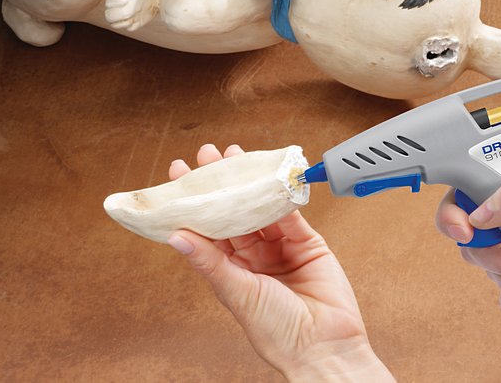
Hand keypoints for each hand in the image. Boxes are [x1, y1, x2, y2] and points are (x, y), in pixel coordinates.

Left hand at [167, 144, 393, 381]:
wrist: (324, 345)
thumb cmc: (277, 331)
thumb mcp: (237, 293)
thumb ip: (210, 262)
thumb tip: (176, 236)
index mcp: (230, 271)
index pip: (207, 230)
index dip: (194, 203)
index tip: (180, 176)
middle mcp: (253, 257)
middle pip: (232, 213)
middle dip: (220, 184)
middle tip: (207, 155)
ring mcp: (280, 248)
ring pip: (260, 208)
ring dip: (248, 183)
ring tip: (234, 156)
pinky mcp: (307, 242)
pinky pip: (291, 212)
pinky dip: (280, 193)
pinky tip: (268, 174)